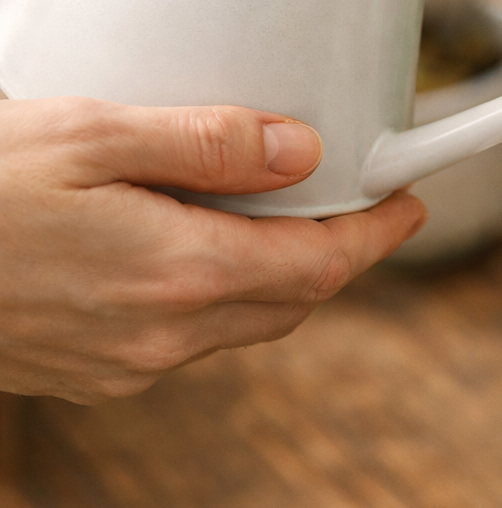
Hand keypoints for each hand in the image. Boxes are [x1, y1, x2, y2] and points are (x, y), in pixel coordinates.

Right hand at [0, 98, 426, 403]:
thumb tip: (300, 149)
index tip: (408, 202)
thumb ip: (206, 142)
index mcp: (179, 276)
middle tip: (350, 200)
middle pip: (291, 303)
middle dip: (334, 255)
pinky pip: (184, 339)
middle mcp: (161, 337)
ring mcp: (121, 366)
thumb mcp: (89, 133)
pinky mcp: (86, 373)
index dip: (378, 235)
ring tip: (275, 213)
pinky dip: (215, 296)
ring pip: (240, 325)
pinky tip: (190, 247)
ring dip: (274, 276)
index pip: (323, 268)